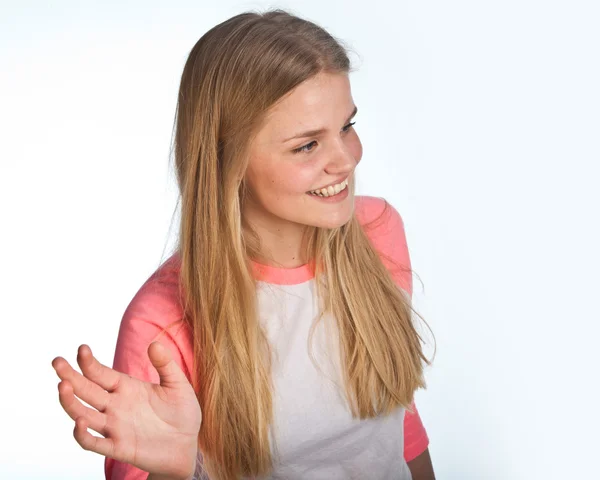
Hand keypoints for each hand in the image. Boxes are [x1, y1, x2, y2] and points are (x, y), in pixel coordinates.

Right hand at [52, 342, 201, 479]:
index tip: (82, 348)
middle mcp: (115, 406)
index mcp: (126, 388)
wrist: (187, 446)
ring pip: (83, 414)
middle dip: (70, 376)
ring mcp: (114, 427)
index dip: (89, 362)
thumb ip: (165, 365)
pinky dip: (83, 434)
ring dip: (70, 402)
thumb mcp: (178, 385)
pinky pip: (94, 443)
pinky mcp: (119, 447)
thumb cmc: (182, 414)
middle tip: (57, 362)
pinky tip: (79, 421)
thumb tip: (155, 343)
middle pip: (86, 390)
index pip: (101, 373)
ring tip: (62, 386)